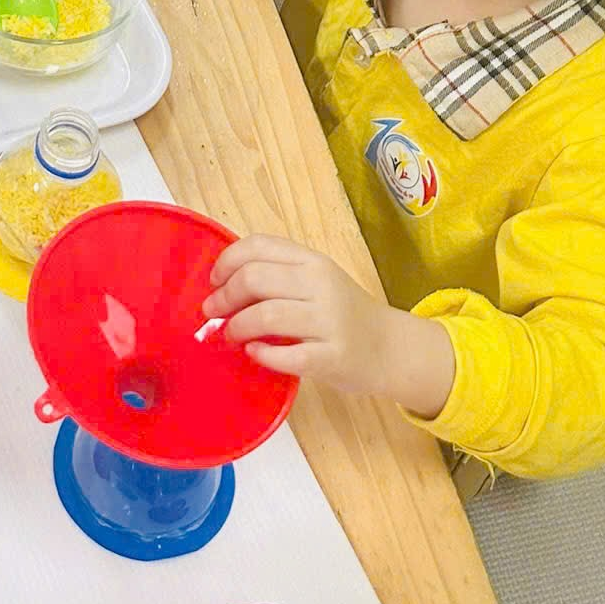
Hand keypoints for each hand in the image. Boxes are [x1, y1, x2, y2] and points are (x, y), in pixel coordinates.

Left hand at [203, 235, 456, 417]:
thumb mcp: (316, 280)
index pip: (258, 245)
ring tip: (230, 335)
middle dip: (224, 296)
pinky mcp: (333, 357)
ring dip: (237, 327)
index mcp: (312, 261)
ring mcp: (329, 321)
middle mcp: (320, 285)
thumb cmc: (344, 313)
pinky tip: (254, 353)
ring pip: (266, 315)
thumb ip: (279, 274)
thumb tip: (223, 283)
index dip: (226, 261)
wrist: (391, 348)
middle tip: (212, 312)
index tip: (214, 280)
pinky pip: (287, 356)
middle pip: (255, 278)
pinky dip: (262, 354)